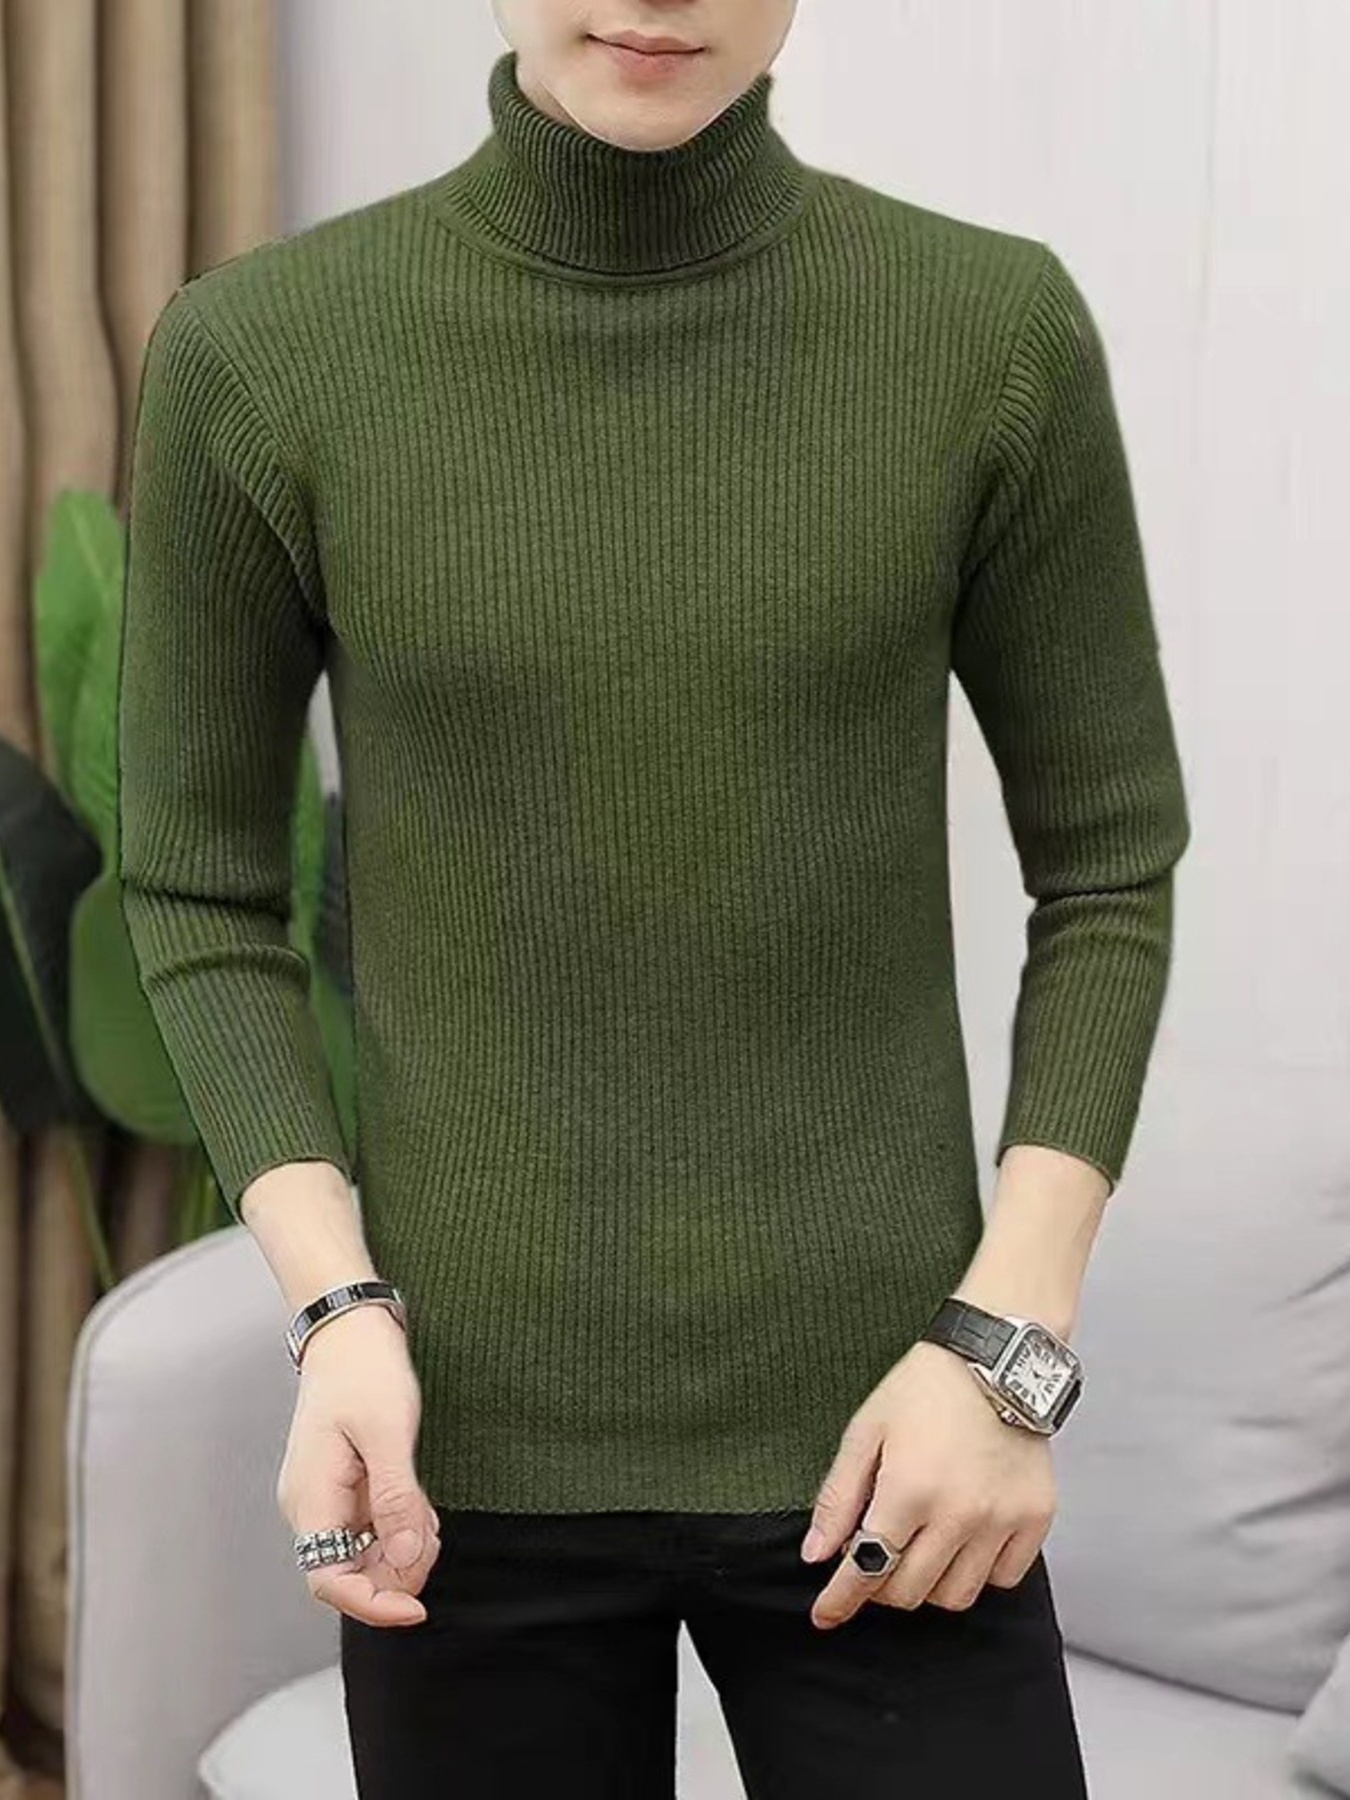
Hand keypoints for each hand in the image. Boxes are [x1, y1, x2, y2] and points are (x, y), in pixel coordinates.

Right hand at [276, 1304, 441, 1627]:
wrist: (350, 1328)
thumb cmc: (364, 1370)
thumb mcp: (388, 1432)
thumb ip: (397, 1499)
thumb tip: (408, 1557)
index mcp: (310, 1498)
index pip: (329, 1581)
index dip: (372, 1604)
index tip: (418, 1609)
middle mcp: (310, 1506)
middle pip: (350, 1574)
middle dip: (398, 1568)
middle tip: (432, 1533)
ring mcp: (325, 1498)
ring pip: (365, 1554)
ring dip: (403, 1545)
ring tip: (426, 1507)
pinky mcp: (342, 1487)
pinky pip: (370, 1528)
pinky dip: (400, 1525)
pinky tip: (418, 1503)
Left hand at [800, 1339, 1056, 1628]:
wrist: (997, 1359)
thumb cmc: (924, 1389)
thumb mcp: (866, 1431)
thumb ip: (839, 1498)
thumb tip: (816, 1556)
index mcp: (909, 1488)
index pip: (866, 1568)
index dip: (841, 1600)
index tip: (824, 1616)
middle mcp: (958, 1513)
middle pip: (908, 1591)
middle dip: (880, 1586)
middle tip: (874, 1560)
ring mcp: (1001, 1520)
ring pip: (955, 1596)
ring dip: (927, 1585)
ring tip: (919, 1549)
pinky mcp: (1036, 1518)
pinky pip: (1003, 1579)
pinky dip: (978, 1573)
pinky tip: (963, 1542)